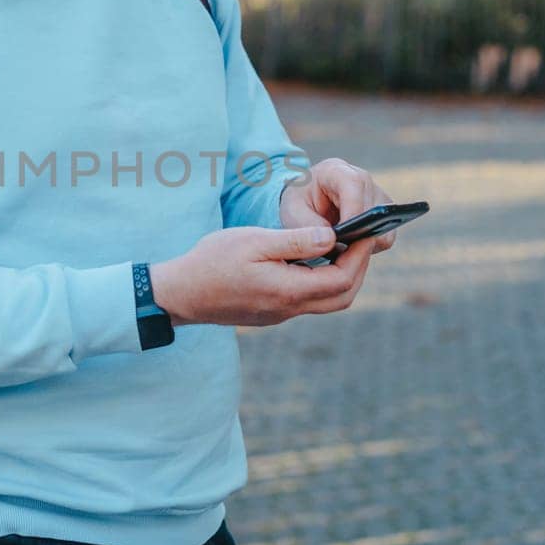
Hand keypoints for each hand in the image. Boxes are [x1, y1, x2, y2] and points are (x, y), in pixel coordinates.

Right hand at [149, 224, 376, 329]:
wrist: (180, 293)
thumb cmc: (212, 262)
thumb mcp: (254, 242)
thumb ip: (295, 241)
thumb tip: (332, 236)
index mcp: (289, 290)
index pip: (343, 279)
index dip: (359, 255)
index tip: (365, 231)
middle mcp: (290, 308)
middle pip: (343, 296)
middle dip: (358, 267)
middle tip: (360, 239)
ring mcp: (281, 314)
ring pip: (327, 302)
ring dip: (341, 276)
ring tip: (341, 246)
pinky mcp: (272, 313)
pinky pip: (309, 301)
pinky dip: (322, 281)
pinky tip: (313, 260)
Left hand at [279, 157, 396, 254]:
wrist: (304, 204)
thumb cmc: (297, 205)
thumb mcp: (293, 214)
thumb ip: (310, 226)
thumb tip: (333, 240)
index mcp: (336, 171)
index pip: (354, 186)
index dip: (353, 212)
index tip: (344, 237)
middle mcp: (362, 179)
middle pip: (374, 208)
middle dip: (358, 234)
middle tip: (338, 252)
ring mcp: (376, 195)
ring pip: (385, 226)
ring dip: (364, 242)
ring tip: (342, 249)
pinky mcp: (383, 213)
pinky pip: (386, 237)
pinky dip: (370, 247)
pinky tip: (350, 249)